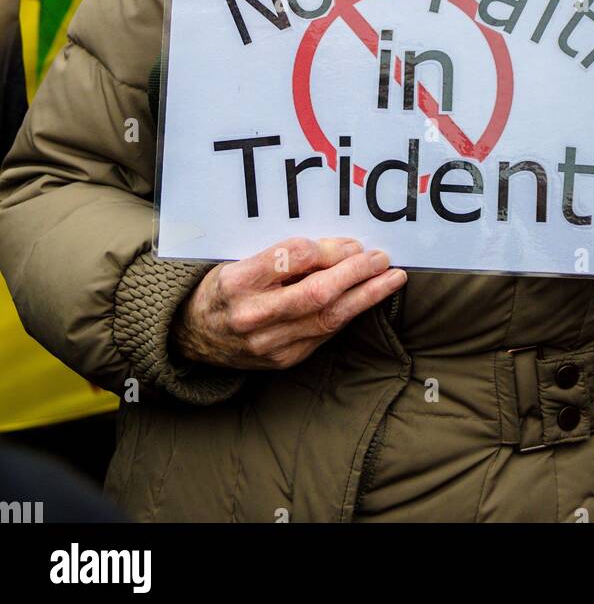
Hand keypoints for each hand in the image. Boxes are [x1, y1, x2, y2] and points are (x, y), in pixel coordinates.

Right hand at [171, 237, 405, 370]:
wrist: (192, 335)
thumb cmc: (221, 287)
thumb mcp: (238, 259)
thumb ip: (282, 255)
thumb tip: (339, 246)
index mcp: (237, 281)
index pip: (293, 258)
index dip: (329, 249)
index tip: (352, 243)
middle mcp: (252, 316)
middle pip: (317, 292)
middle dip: (356, 273)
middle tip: (382, 258)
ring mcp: (269, 344)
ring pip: (328, 318)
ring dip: (365, 296)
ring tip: (391, 279)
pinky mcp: (283, 360)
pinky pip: (324, 334)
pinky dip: (348, 314)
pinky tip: (365, 299)